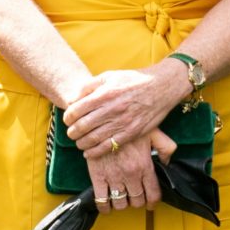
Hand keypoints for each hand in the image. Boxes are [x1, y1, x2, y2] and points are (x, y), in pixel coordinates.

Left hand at [63, 64, 186, 156]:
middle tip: (71, 133)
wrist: (161, 87)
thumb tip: (73, 99)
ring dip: (81, 143)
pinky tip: (89, 153)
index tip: (67, 120)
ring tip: (78, 143)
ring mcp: (122, 122)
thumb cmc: (133, 80)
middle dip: (72, 132)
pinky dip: (95, 152)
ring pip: (94, 138)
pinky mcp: (131, 133)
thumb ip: (89, 86)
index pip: (77, 110)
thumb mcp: (110, 75)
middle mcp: (112, 109)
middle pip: (83, 126)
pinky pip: (109, 146)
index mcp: (105, 93)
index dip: (68, 117)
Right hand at [86, 130, 174, 212]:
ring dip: (122, 204)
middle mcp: (131, 175)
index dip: (153, 202)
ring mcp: (114, 177)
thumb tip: (166, 162)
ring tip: (122, 198)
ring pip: (121, 204)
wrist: (103, 119)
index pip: (153, 194)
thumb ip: (166, 148)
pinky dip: (105, 208)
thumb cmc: (129, 124)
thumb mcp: (154, 132)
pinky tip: (107, 206)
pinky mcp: (97, 177)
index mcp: (145, 165)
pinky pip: (102, 201)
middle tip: (134, 196)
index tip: (150, 204)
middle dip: (137, 201)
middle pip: (137, 201)